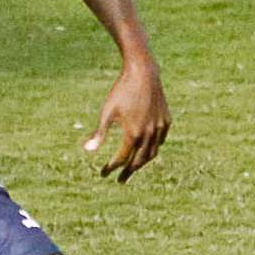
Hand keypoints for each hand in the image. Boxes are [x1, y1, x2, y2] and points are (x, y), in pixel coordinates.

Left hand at [83, 60, 169, 182]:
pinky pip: (160, 141)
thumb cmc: (122, 91)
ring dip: (141, 163)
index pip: (121, 159)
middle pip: (138, 161)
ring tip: (132, 168)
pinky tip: (146, 150)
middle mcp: (149, 135)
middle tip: (120, 180)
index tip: (103, 173)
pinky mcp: (166, 121)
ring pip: (152, 154)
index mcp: (133, 134)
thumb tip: (87, 150)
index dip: (111, 168)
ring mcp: (160, 128)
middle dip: (127, 172)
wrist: (143, 74)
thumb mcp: (107, 112)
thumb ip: (99, 133)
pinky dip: (153, 149)